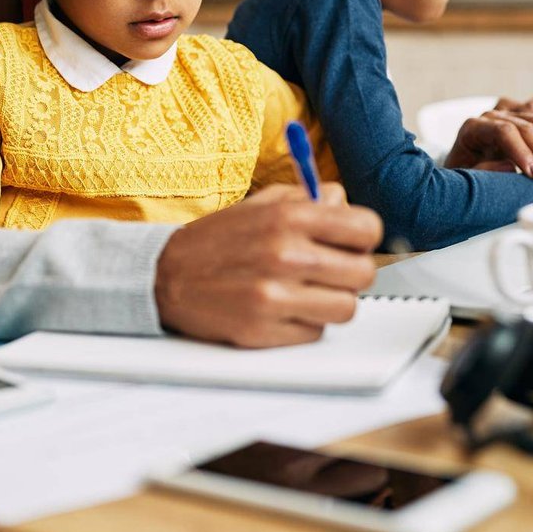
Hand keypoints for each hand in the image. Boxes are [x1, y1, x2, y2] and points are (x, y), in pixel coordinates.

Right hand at [155, 184, 381, 347]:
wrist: (166, 276)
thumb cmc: (217, 240)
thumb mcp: (261, 203)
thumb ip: (308, 199)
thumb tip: (345, 203)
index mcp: (289, 217)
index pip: (366, 228)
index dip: (363, 237)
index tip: (352, 243)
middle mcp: (285, 254)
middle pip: (364, 273)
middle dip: (351, 273)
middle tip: (331, 271)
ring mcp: (274, 295)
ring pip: (346, 308)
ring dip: (331, 302)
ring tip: (307, 292)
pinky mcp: (264, 329)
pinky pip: (315, 332)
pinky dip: (304, 323)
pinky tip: (281, 308)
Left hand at [444, 96, 532, 188]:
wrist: (460, 174)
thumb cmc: (460, 180)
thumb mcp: (464, 180)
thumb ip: (483, 171)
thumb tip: (510, 165)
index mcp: (473, 128)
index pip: (504, 132)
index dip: (524, 153)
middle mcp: (491, 117)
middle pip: (526, 127)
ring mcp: (507, 116)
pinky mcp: (520, 121)